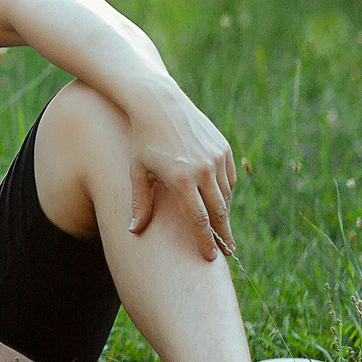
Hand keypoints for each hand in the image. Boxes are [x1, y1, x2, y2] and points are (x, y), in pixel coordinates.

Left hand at [128, 82, 238, 260]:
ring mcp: (216, 158)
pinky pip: (228, 178)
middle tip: (228, 253)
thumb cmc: (142, 140)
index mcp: (181, 180)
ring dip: (222, 213)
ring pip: (225, 196)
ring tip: (220, 227)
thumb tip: (133, 232)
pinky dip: (224, 191)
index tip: (212, 258)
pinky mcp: (223, 148)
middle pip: (219, 213)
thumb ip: (139, 203)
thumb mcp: (137, 171)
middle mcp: (203, 170)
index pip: (199, 220)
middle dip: (224, 235)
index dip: (206, 241)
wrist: (159, 103)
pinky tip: (218, 200)